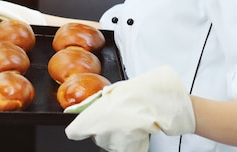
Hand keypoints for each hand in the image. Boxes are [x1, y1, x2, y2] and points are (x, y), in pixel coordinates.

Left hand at [64, 65, 195, 151]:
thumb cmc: (139, 94)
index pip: (74, 131)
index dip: (77, 127)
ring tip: (127, 118)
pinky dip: (125, 138)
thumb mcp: (115, 90)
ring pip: (107, 141)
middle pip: (93, 134)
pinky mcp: (128, 149)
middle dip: (100, 125)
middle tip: (115, 112)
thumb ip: (100, 100)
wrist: (162, 105)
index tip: (80, 123)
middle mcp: (101, 134)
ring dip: (113, 131)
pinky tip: (134, 127)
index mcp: (94, 118)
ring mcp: (115, 144)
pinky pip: (122, 145)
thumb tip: (92, 102)